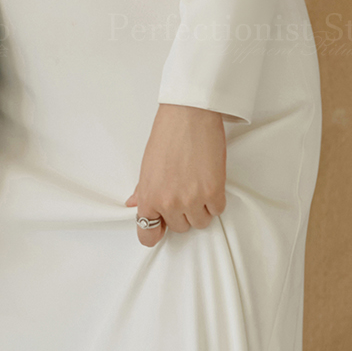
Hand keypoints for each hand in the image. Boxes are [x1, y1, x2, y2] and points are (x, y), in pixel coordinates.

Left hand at [126, 103, 227, 247]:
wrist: (189, 116)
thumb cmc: (167, 135)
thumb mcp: (147, 166)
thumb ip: (143, 190)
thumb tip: (134, 204)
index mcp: (149, 197)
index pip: (148, 235)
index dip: (156, 232)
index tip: (161, 227)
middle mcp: (169, 203)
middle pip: (179, 228)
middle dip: (182, 213)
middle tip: (184, 191)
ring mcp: (192, 200)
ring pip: (200, 222)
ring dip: (201, 208)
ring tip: (197, 185)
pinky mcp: (214, 192)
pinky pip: (217, 210)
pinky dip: (215, 199)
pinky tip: (209, 181)